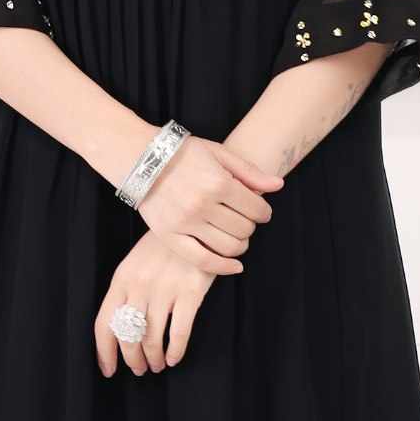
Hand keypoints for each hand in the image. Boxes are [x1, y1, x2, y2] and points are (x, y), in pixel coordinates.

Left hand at [95, 227, 226, 375]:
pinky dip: (175, 351)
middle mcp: (139, 286)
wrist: (194, 223)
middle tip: (140, 369)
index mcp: (121, 280)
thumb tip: (120, 331)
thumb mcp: (135, 264)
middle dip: (133, 360)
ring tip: (157, 365)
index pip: (105, 324)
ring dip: (154, 358)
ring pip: (152, 339)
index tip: (109, 370)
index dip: (105, 352)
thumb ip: (125, 293)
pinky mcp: (189, 293)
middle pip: (128, 336)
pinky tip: (174, 358)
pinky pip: (179, 332)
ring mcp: (164, 290)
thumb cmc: (162, 248)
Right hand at [136, 132, 283, 263]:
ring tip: (238, 237)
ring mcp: (185, 222)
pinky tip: (235, 266)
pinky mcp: (170, 236)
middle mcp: (203, 204)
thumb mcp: (218, 153)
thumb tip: (278, 185)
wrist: (141, 158)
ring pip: (228, 246)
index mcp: (218, 182)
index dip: (264, 212)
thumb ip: (249, 171)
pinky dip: (223, 267)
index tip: (261, 211)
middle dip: (251, 226)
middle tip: (245, 220)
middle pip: (244, 229)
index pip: (256, 209)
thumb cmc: (182, 153)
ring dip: (241, 245)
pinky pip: (202, 260)